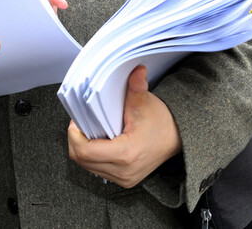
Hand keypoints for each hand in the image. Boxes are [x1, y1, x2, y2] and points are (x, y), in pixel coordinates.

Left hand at [66, 65, 180, 187]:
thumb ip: (137, 86)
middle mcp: (123, 171)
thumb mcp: (145, 102)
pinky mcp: (123, 180)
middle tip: (81, 123)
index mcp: (126, 154)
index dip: (74, 134)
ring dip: (83, 148)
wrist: (177, 139)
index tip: (77, 120)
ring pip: (87, 166)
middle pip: (81, 159)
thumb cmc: (161, 122)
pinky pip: (96, 169)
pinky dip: (92, 155)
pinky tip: (98, 141)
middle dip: (76, 140)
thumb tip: (136, 70)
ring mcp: (123, 179)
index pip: (84, 151)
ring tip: (90, 131)